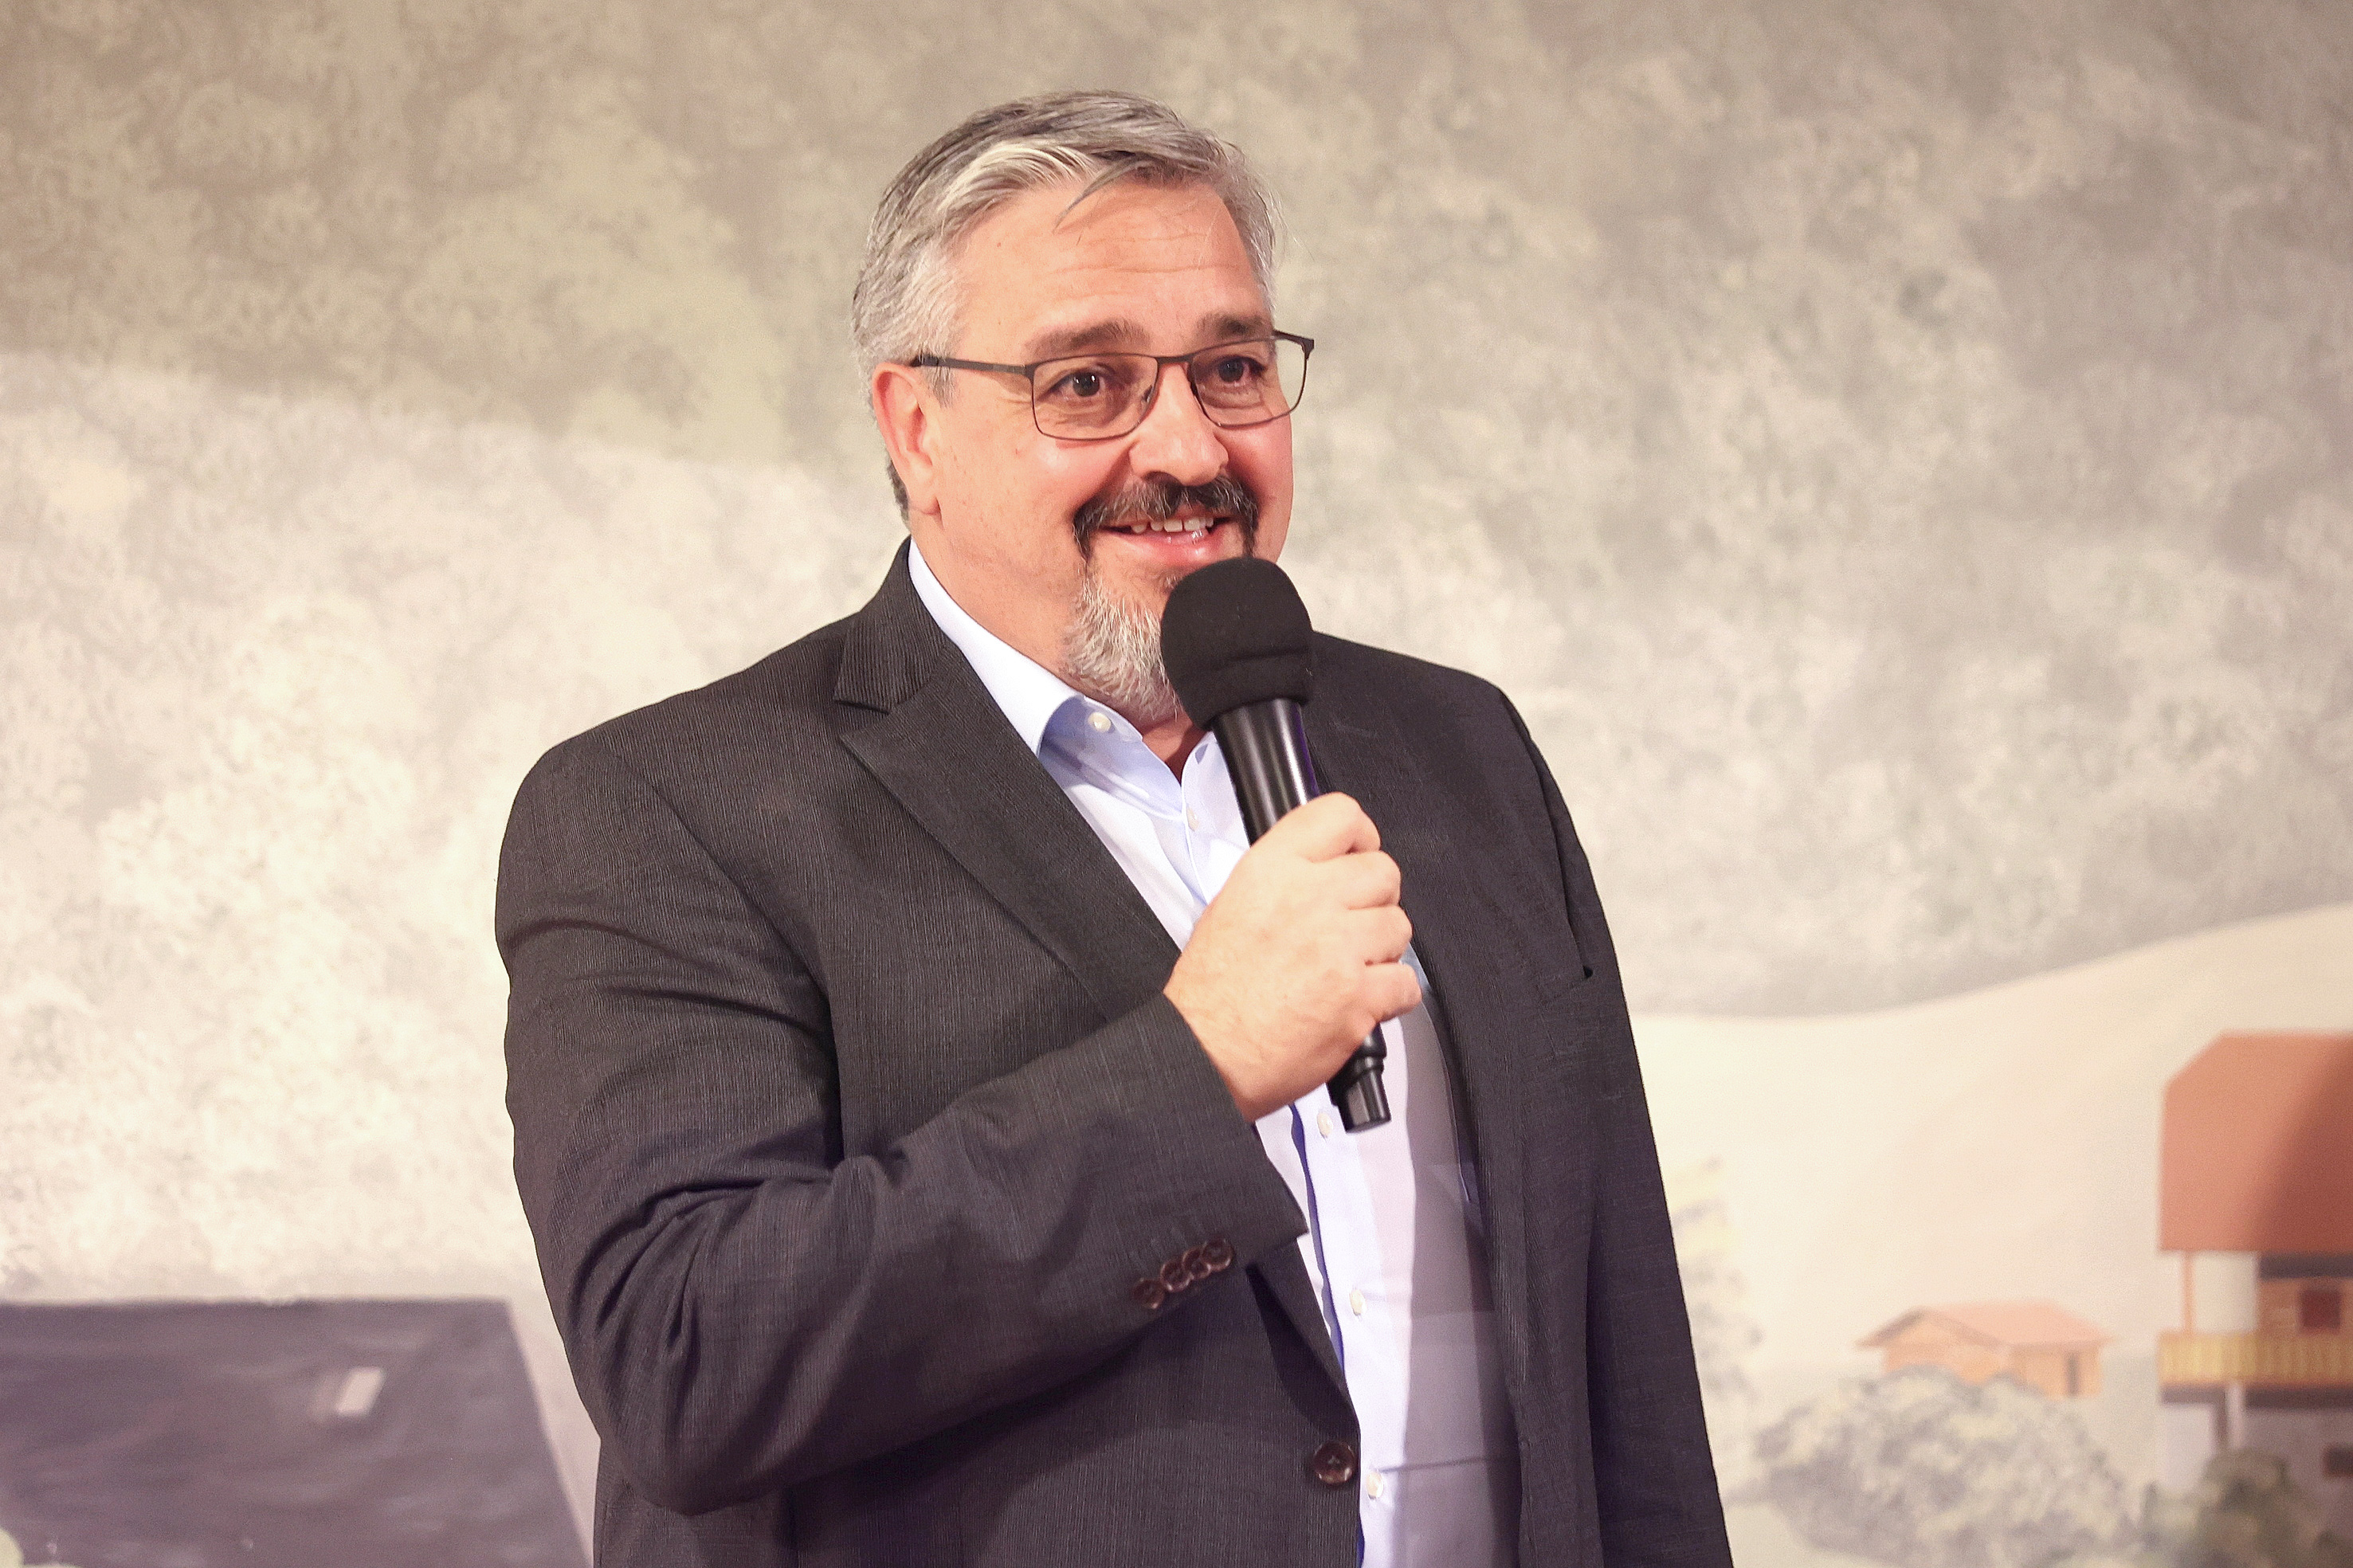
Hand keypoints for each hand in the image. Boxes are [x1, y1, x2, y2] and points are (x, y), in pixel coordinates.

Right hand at [1164, 792, 1421, 1121]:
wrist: (1205, 1054)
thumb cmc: (1211, 994)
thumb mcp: (1232, 906)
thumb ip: (1285, 880)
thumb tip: (1326, 871)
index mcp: (1272, 870)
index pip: (1341, 815)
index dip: (1360, 837)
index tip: (1358, 855)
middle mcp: (1309, 899)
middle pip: (1383, 872)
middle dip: (1374, 900)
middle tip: (1352, 926)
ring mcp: (1338, 947)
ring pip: (1399, 926)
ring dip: (1382, 950)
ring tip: (1349, 970)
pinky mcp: (1359, 995)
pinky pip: (1407, 982)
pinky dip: (1390, 997)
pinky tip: (1360, 1002)